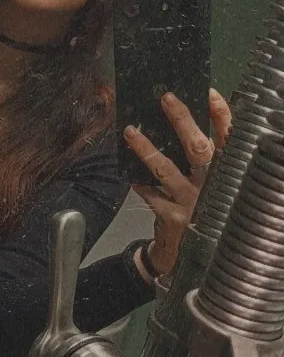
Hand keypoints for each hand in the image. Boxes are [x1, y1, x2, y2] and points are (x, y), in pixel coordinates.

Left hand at [124, 88, 231, 276]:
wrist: (201, 262)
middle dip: (183, 121)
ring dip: (146, 148)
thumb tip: (193, 126)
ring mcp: (192, 203)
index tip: (210, 93)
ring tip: (129, 131)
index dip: (222, 116)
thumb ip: (211, 163)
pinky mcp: (173, 218)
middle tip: (167, 98)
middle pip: (199, 149)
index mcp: (228, 175)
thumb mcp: (218, 188)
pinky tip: (126, 170)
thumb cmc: (208, 213)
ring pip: (166, 170)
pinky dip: (137, 181)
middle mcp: (213, 187)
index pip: (230, 141)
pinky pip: (150, 194)